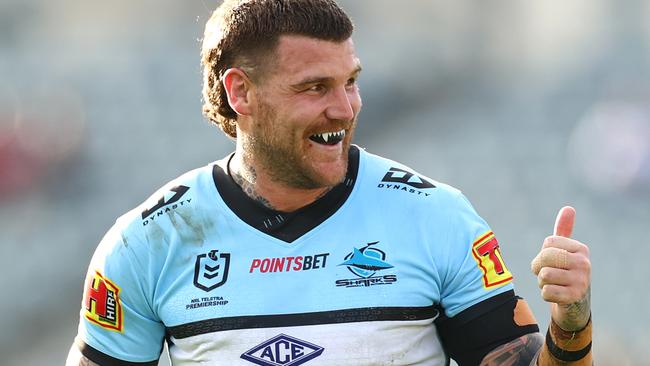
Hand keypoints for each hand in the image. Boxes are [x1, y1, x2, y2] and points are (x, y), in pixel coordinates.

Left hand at [531, 206, 590, 330]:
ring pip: (544, 275)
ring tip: (553, 283)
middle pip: (546, 257)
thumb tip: (568, 208)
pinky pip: (546, 291)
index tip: (551, 261)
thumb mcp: (565, 250)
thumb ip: (563, 230)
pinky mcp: (574, 298)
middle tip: (548, 273)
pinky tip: (556, 294)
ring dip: (542, 282)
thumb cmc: (565, 271)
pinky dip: (545, 294)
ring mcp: (581, 281)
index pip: (548, 243)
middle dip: (539, 267)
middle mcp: (584, 263)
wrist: (575, 302)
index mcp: (581, 249)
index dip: (542, 254)